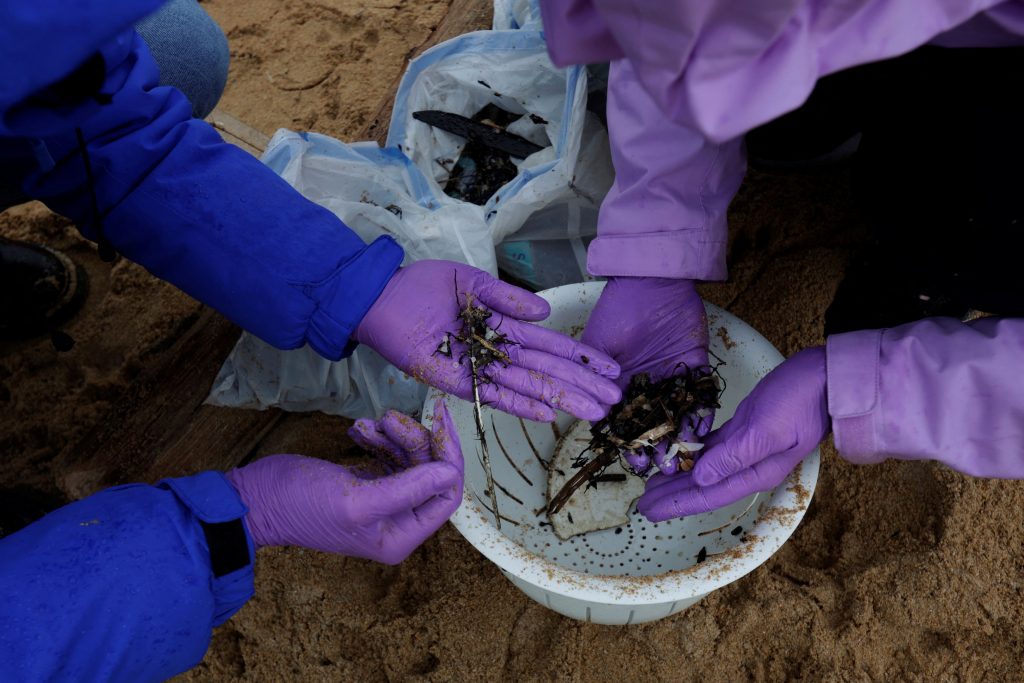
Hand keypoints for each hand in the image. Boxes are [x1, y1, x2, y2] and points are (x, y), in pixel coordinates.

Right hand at [225, 400, 462, 563]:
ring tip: (368, 424)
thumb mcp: (358, 498)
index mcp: (401, 535)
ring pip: (409, 458)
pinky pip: (388, 453)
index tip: (438, 420)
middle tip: (391, 417)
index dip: (447, 457)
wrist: (255, 498)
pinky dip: (377, 438)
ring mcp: (382, 501)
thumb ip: (407, 489)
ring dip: (393, 435)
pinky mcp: (366, 482)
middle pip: (429, 471)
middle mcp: (397, 522)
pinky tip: (357, 430)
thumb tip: (450, 474)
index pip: (446, 495)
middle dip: (414, 439)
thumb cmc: (301, 505)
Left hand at [354, 260, 620, 421]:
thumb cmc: (423, 286)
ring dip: (560, 399)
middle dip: (580, 385)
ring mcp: (477, 368)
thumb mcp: (471, 282)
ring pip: (527, 386)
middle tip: (614, 400)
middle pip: (546, 370)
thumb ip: (505, 298)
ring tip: (593, 411)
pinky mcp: (454, 381)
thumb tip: (546, 312)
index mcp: (503, 325)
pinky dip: (518, 404)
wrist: (380, 298)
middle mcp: (495, 351)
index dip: (580, 357)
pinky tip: (546, 412)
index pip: (550, 344)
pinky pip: (491, 395)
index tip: (611, 369)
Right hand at [582, 277, 711, 472]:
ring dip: (681, 437)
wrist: (651, 280)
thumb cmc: (618, 309)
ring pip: (678, 416)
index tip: (634, 461)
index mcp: (619, 383)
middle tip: (665, 468)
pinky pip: (701, 396)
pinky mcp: (695, 368)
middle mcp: (646, 386)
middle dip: (658, 448)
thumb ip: (594, 377)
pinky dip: (703, 413)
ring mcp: (672, 378)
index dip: (629, 443)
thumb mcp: (597, 346)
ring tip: (686, 459)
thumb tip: (593, 414)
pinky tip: (704, 432)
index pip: (623, 422)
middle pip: (653, 425)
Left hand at [637, 347, 828, 521]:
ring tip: (653, 483)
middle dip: (672, 495)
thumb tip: (701, 478)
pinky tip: (679, 454)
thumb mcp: (765, 429)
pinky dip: (693, 452)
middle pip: (702, 485)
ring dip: (679, 475)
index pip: (707, 494)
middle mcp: (749, 465)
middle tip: (641, 503)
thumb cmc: (800, 402)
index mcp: (755, 472)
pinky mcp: (745, 428)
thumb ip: (734, 456)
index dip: (676, 504)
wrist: (827, 378)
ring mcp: (747, 447)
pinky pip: (712, 447)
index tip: (648, 511)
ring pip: (704, 467)